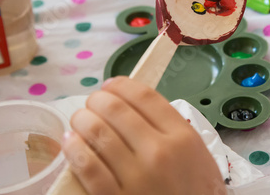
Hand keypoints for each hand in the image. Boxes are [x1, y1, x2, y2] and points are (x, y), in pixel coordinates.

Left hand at [62, 76, 225, 194]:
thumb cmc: (197, 192)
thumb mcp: (198, 155)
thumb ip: (174, 130)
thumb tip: (138, 107)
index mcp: (182, 137)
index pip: (145, 96)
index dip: (121, 85)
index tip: (110, 85)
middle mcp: (159, 152)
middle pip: (117, 110)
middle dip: (97, 100)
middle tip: (92, 103)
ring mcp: (136, 177)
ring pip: (98, 133)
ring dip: (81, 120)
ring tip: (79, 120)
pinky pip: (87, 167)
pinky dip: (74, 149)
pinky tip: (71, 143)